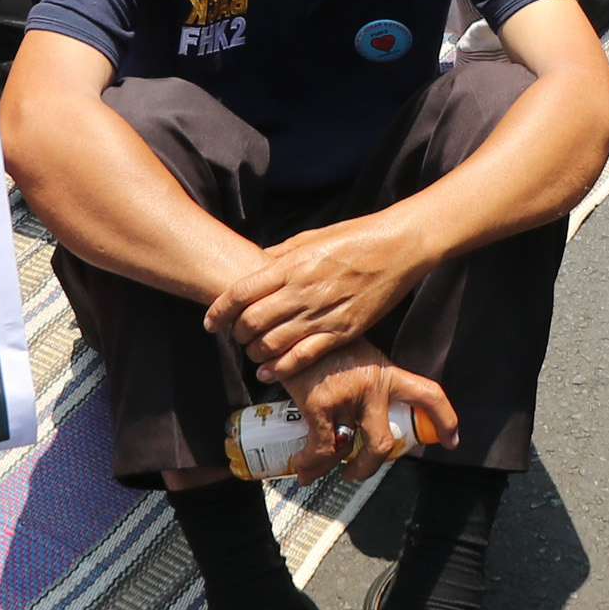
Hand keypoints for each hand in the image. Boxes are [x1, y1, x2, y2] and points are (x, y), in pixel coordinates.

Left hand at [208, 210, 425, 379]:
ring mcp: (323, 313)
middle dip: (237, 333)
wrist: (398, 248)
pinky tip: (269, 372)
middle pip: (253, 321)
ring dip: (255, 353)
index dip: (220, 310)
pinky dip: (281, 368)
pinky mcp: (342, 331)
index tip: (210, 321)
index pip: (242, 292)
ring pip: (274, 343)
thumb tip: (256, 265)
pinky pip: (304, 356)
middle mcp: (303, 290)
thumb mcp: (311, 238)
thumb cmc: (354, 238)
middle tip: (236, 336)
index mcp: (292, 264)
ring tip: (253, 352)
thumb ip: (281, 255)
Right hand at [288, 340, 453, 483]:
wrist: (286, 328)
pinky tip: (302, 464)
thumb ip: (363, 384)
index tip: (451, 441)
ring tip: (318, 471)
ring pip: (348, 450)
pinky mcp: (320, 404)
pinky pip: (322, 448)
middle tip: (356, 471)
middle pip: (383, 443)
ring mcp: (348, 395)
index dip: (445, 421)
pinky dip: (310, 463)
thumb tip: (358, 418)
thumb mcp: (353, 356)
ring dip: (332, 468)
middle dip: (368, 467)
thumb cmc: (318, 344)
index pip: (428, 395)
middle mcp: (372, 385)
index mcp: (386, 372)